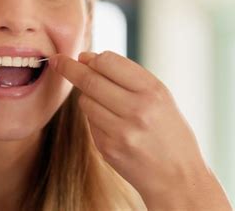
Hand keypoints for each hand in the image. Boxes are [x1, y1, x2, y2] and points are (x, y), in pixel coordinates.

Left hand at [50, 51, 230, 209]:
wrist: (177, 177)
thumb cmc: (169, 132)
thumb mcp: (160, 97)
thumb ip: (126, 76)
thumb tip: (87, 59)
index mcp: (152, 91)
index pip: (108, 62)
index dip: (91, 58)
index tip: (81, 56)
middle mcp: (136, 109)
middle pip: (89, 79)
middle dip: (68, 67)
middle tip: (57, 60)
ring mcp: (120, 131)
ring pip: (84, 101)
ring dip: (87, 96)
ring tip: (105, 103)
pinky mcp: (107, 148)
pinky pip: (89, 122)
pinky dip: (94, 118)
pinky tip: (111, 124)